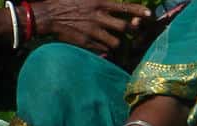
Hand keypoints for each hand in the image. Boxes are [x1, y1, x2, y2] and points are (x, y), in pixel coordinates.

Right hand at [32, 0, 150, 52]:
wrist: (47, 15)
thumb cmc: (66, 3)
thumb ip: (101, 1)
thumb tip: (114, 2)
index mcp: (98, 3)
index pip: (123, 7)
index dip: (138, 11)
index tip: (149, 14)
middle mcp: (98, 17)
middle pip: (125, 27)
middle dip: (131, 31)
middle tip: (132, 31)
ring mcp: (93, 31)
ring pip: (117, 42)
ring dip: (118, 42)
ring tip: (113, 39)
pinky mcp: (88, 43)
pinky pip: (105, 49)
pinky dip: (106, 49)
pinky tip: (101, 44)